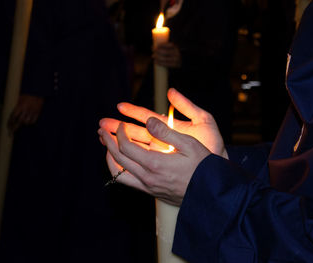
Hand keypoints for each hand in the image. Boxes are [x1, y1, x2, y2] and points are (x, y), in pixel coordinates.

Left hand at [8, 94, 43, 131]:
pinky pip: (33, 121)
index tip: (8, 126)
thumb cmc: (27, 95)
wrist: (37, 93)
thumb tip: (8, 111)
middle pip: (19, 121)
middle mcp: (26, 110)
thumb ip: (15, 105)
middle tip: (12, 131)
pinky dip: (30, 123)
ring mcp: (32, 112)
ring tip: (22, 123)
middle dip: (15, 127)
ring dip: (23, 124)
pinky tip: (28, 122)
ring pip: (26, 122)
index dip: (10, 122)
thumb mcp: (19, 98)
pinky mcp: (37, 113)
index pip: (13, 116)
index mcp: (20, 106)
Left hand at [98, 88, 226, 204]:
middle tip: (102, 130)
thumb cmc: (203, 166)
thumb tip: (149, 120)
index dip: (119, 132)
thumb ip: (166, 132)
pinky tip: (122, 162)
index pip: (126, 146)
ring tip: (107, 146)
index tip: (120, 123)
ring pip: (118, 174)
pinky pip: (127, 182)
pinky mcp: (151, 192)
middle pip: (118, 158)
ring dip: (109, 158)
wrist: (211, 192)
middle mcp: (147, 177)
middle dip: (108, 142)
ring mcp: (148, 187)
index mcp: (155, 163)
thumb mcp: (189, 144)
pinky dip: (119, 170)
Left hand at [153, 42, 181, 67]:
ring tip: (153, 56)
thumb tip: (152, 47)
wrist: (180, 62)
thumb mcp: (170, 48)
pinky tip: (155, 62)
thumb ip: (163, 47)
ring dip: (157, 57)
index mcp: (176, 47)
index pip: (168, 45)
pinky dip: (160, 63)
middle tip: (153, 51)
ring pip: (165, 58)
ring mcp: (177, 59)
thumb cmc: (172, 54)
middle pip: (165, 52)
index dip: (162, 45)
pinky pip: (166, 64)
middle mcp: (177, 53)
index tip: (155, 46)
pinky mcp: (175, 65)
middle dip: (158, 51)